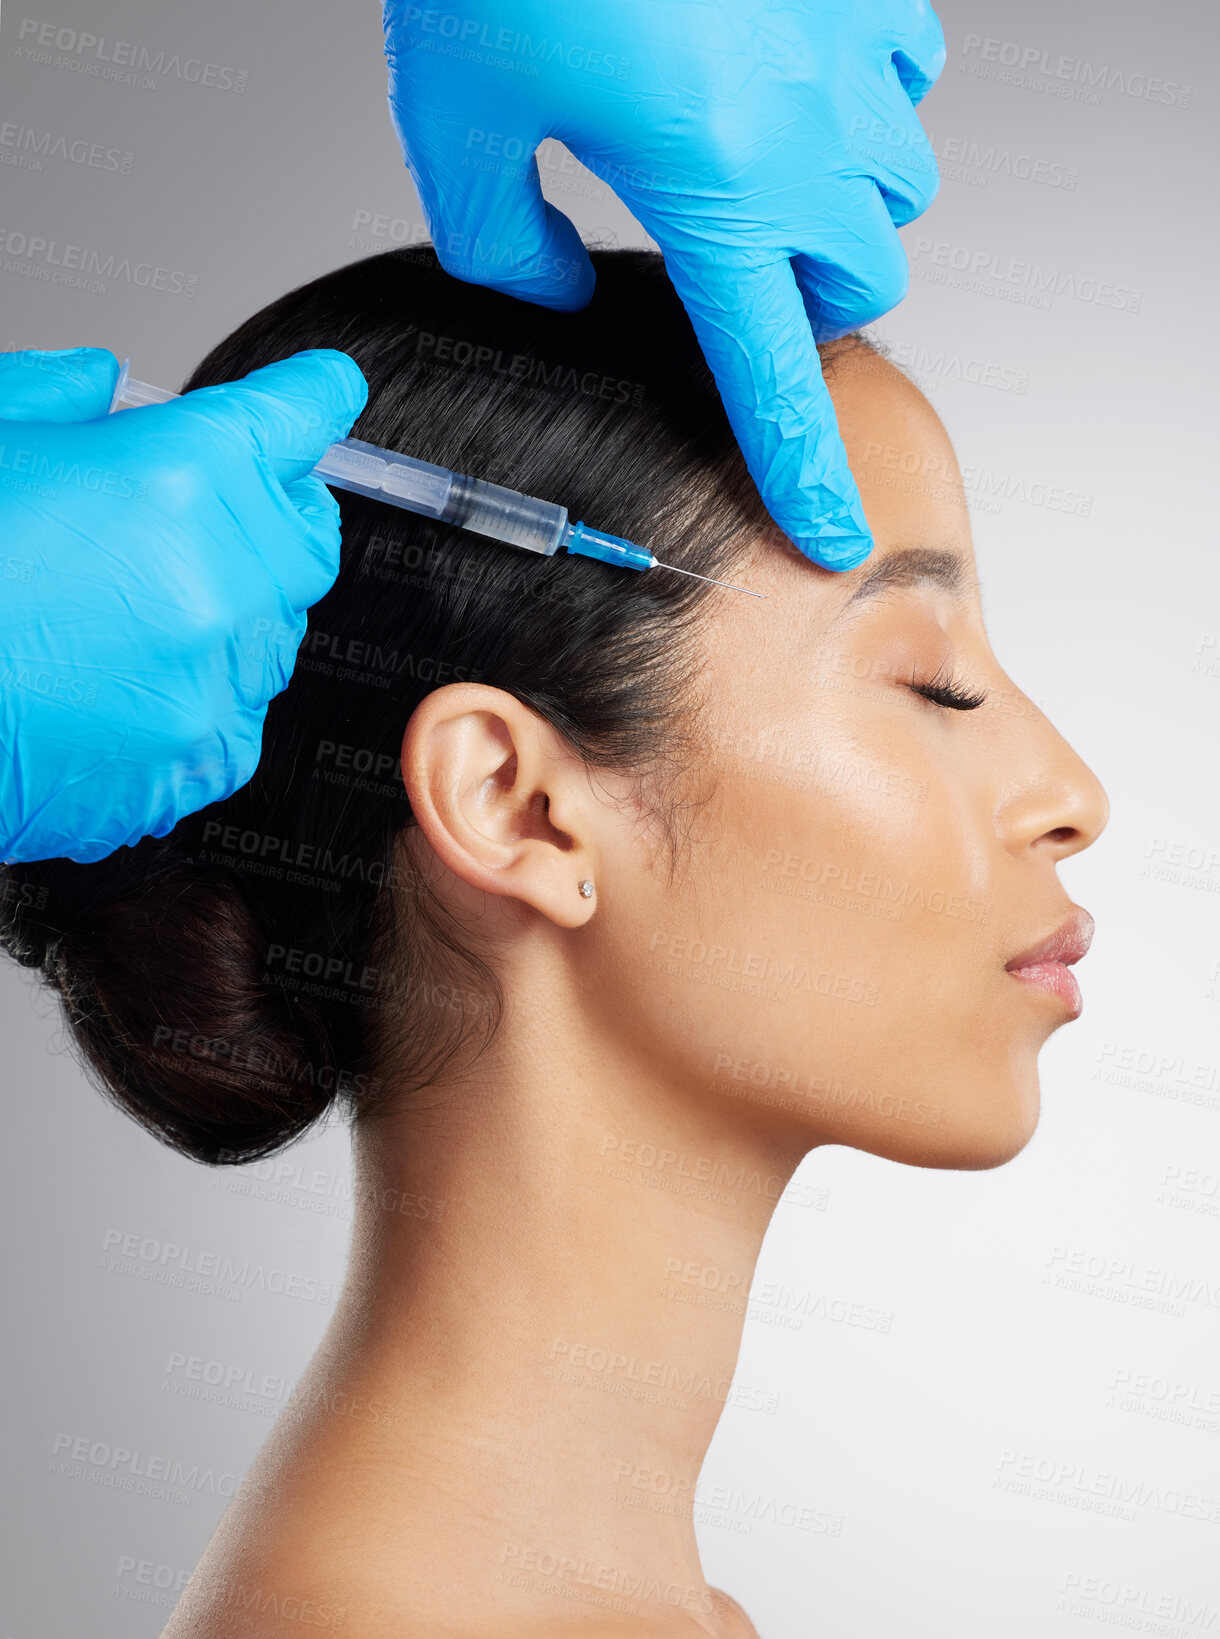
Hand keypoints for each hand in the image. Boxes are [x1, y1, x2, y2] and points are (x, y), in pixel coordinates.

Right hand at [0, 346, 366, 862]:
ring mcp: (213, 683)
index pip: (295, 418)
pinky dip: (192, 697)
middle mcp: (218, 582)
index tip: (320, 395)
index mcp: (175, 476)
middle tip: (186, 520)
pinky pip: (234, 716)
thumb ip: (62, 396)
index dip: (306, 401)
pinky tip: (110, 684)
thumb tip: (111, 385)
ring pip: (272, 632)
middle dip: (260, 517)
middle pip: (302, 535)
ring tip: (116, 617)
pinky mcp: (197, 761)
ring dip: (222, 613)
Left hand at [383, 0, 943, 567]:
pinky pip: (910, 78)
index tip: (832, 536)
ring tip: (764, 174)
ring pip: (896, 189)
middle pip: (859, 285)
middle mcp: (809, 134)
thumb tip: (554, 290)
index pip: (773, 382)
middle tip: (741, 282)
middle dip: (810, 306)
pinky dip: (870, 108)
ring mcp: (852, 52)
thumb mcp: (459, 117)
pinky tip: (800, 84)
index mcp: (715, 192)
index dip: (802, 475)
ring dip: (843, 212)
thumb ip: (502, 241)